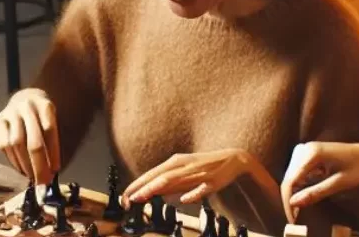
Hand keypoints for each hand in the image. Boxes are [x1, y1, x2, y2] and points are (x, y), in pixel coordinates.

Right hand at [0, 88, 59, 184]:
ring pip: (16, 144)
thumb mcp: (53, 118)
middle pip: (33, 141)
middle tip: (43, 182)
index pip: (49, 131)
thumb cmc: (43, 113)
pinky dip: (13, 160)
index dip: (53, 153)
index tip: (56, 170)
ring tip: (32, 177)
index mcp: (45, 105)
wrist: (25, 95)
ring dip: (25, 165)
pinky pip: (4, 144)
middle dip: (39, 165)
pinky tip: (20, 168)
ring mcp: (11, 112)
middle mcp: (27, 106)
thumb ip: (52, 138)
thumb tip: (52, 169)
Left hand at [123, 150, 256, 204]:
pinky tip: (184, 199)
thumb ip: (170, 182)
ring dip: (158, 188)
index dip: (139, 184)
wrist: (232, 158)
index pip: (153, 173)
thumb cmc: (205, 165)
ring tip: (145, 196)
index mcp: (177, 162)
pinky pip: (201, 189)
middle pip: (160, 176)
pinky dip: (192, 194)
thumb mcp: (185, 170)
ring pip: (176, 180)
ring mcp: (198, 173)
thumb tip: (154, 192)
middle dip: (143, 187)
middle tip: (129, 198)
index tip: (126, 194)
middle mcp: (184, 165)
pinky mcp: (212, 181)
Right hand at [280, 142, 358, 222]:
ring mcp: (305, 149)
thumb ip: (316, 193)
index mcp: (312, 153)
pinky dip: (299, 184)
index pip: (291, 180)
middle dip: (290, 197)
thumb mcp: (338, 184)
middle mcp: (305, 148)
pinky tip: (306, 193)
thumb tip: (293, 203)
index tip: (292, 218)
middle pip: (289, 177)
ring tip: (300, 209)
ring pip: (291, 175)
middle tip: (296, 217)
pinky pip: (297, 171)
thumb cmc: (357, 168)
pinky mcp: (307, 153)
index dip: (288, 200)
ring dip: (294, 192)